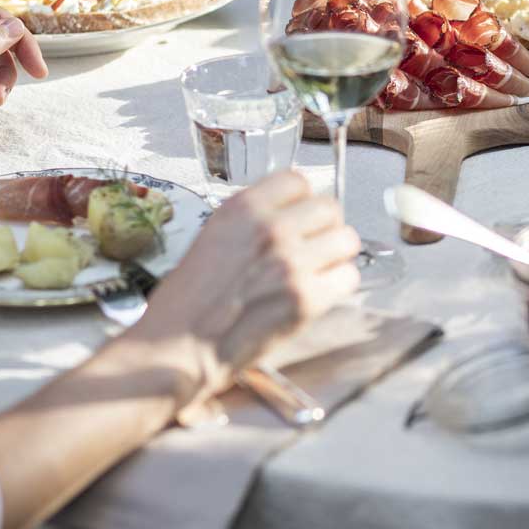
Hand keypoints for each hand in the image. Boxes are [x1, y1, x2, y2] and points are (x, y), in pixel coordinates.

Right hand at [122, 171, 360, 413]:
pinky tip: (319, 292)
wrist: (179, 347)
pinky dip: (338, 284)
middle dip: (324, 226)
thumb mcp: (212, 238)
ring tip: (319, 269)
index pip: (297, 180)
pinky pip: (348, 276)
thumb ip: (252, 222)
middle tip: (314, 244)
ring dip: (336, 254)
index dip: (301, 200)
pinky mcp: (307, 298)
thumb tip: (288, 216)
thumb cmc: (187, 301)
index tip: (299, 215)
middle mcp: (271, 229)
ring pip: (347, 239)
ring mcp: (292, 263)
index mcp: (242, 209)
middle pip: (329, 207)